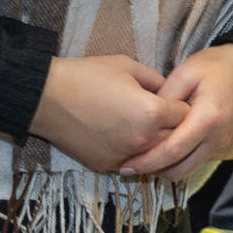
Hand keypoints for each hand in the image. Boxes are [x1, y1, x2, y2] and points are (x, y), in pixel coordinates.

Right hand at [30, 55, 190, 172]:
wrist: (47, 98)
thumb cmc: (87, 76)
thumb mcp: (127, 66)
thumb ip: (155, 79)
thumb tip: (169, 90)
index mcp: (152, 112)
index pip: (185, 115)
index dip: (182, 105)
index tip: (174, 101)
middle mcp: (143, 140)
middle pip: (175, 140)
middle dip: (173, 128)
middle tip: (163, 116)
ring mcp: (126, 157)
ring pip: (155, 156)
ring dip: (155, 145)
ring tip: (144, 128)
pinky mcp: (107, 166)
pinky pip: (131, 163)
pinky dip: (133, 153)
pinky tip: (123, 138)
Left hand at [121, 44, 232, 179]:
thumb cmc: (218, 68)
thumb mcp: (186, 72)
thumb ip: (164, 97)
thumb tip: (145, 119)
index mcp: (208, 119)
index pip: (172, 152)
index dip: (146, 162)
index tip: (126, 166)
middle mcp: (219, 140)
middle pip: (180, 169)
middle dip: (154, 170)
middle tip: (133, 164)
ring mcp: (227, 148)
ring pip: (190, 169)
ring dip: (170, 165)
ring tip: (152, 153)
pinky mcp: (230, 152)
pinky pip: (202, 161)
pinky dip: (186, 158)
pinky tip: (176, 143)